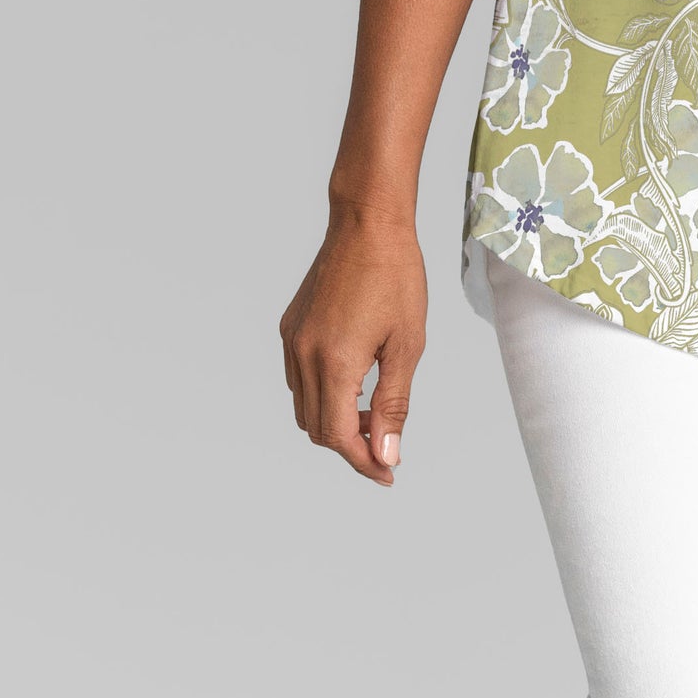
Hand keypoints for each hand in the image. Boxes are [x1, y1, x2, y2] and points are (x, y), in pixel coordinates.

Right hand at [280, 209, 426, 486]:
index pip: (339, 437)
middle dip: (350, 445)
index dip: (363, 462)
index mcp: (334, 363)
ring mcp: (292, 341)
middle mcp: (303, 356)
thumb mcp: (407, 344)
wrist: (367, 224)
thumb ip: (393, 404)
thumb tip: (386, 454)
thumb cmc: (396, 278)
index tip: (388, 474)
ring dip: (334, 421)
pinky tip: (354, 380)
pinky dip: (322, 394)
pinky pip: (299, 379)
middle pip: (317, 429)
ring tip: (374, 410)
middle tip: (386, 442)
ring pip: (304, 407)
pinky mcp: (289, 327)